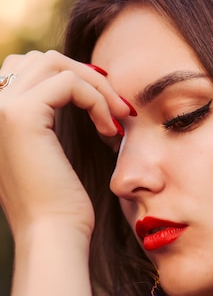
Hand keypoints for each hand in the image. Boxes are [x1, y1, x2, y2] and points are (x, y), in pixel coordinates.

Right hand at [0, 51, 128, 238]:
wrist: (52, 236)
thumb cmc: (58, 205)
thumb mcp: (49, 154)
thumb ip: (47, 120)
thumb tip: (77, 85)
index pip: (28, 70)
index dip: (72, 79)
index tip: (106, 107)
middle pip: (41, 59)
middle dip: (86, 77)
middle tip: (117, 109)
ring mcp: (1, 109)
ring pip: (55, 64)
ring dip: (96, 86)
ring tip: (118, 118)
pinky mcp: (22, 115)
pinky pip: (70, 82)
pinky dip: (98, 99)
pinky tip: (110, 129)